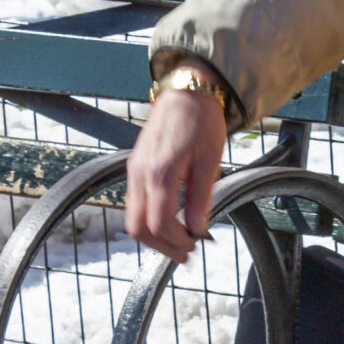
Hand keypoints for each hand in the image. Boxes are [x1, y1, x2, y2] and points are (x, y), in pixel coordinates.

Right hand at [123, 86, 228, 259]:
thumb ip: (201, 198)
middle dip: (161, 246)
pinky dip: (148, 219)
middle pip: (138, 228)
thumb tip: (198, 229)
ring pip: (132, 219)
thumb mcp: (210, 161)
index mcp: (160, 172)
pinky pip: (134, 203)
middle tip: (185, 252)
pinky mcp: (134, 167)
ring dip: (153, 236)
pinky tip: (169, 219)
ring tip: (178, 240)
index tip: (194, 246)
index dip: (177, 242)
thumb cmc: (202, 121)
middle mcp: (140, 173)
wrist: (187, 92)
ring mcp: (133, 170)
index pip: (159, 223)